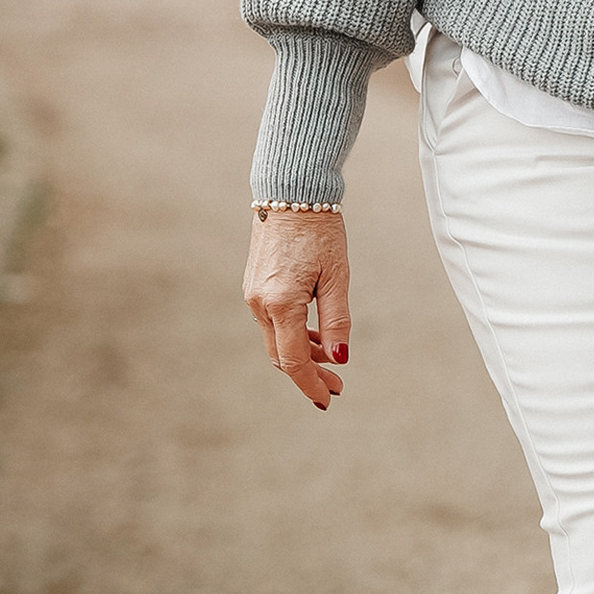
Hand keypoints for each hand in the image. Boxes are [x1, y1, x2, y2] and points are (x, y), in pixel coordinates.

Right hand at [243, 207, 349, 406]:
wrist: (291, 194)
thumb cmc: (320, 232)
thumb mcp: (337, 277)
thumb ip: (336, 320)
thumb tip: (340, 357)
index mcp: (281, 303)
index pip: (294, 361)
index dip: (311, 384)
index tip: (328, 399)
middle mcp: (260, 304)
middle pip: (282, 356)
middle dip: (309, 374)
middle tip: (336, 386)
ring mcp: (253, 295)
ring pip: (276, 340)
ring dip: (302, 354)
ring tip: (330, 361)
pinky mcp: (254, 286)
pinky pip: (272, 322)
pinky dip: (292, 334)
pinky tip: (314, 336)